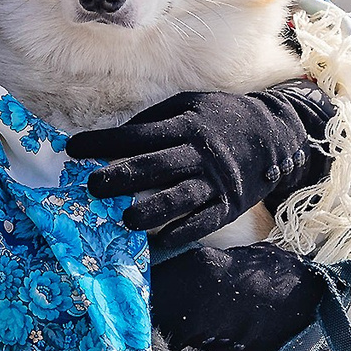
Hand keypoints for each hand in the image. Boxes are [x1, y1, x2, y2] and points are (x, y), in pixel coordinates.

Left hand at [67, 87, 319, 247]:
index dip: (104, 142)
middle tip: (92, 187)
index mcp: (185, 125)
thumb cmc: (221, 118)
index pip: (137, 135)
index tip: (73, 149)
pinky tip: (154, 245)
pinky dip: (178, 235)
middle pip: (155, 167)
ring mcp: (215, 182)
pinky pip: (201, 223)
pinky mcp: (228, 205)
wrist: (276, 135)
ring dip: (149, 211)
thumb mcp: (190, 105)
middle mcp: (199, 154)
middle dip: (120, 177)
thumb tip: (114, 140)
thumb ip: (155, 121)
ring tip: (123, 220)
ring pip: (178, 199)